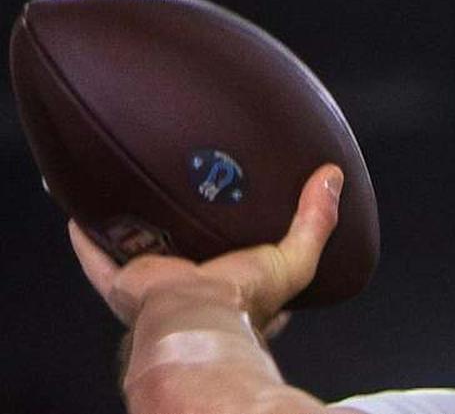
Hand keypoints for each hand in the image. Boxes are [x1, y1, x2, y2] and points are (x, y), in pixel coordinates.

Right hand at [68, 163, 342, 331]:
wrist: (196, 317)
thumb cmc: (245, 299)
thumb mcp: (294, 259)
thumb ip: (316, 222)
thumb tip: (333, 178)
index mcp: (231, 288)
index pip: (238, 265)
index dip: (240, 242)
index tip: (240, 215)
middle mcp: (192, 286)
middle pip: (185, 249)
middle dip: (183, 225)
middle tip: (183, 189)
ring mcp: (157, 284)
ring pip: (141, 249)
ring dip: (136, 226)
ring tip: (132, 190)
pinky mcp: (125, 283)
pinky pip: (98, 257)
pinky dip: (87, 238)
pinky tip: (80, 212)